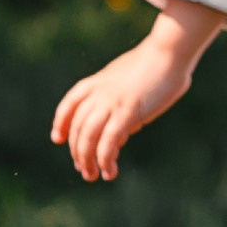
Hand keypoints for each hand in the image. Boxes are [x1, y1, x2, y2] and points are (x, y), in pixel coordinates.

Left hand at [52, 7, 212, 182]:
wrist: (169, 51)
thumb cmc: (157, 64)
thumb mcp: (129, 82)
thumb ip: (119, 105)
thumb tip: (118, 136)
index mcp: (98, 81)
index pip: (69, 104)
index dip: (60, 123)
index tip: (57, 138)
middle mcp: (99, 92)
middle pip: (76, 127)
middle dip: (77, 151)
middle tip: (83, 168)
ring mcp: (111, 102)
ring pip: (86, 138)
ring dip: (86, 160)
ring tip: (92, 175)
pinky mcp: (127, 113)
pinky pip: (108, 143)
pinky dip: (105, 160)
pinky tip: (109, 172)